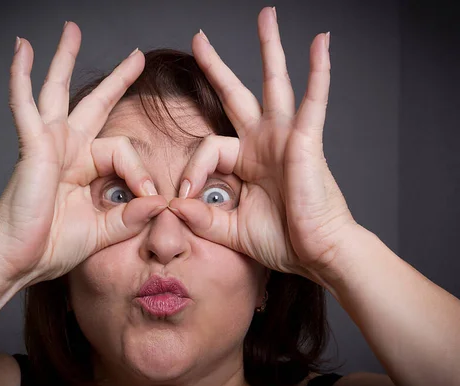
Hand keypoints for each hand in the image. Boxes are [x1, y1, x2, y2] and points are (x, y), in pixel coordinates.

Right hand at [0, 22, 165, 285]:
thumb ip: (130, 217)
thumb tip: (159, 203)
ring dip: (63, 60)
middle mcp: (66, 150)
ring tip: (71, 30)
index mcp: (83, 168)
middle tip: (135, 56)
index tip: (151, 197)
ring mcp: (47, 145)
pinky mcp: (32, 148)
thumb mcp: (103, 231)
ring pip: (57, 92)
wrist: (17, 262)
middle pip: (93, 104)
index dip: (141, 172)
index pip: (122, 151)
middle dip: (116, 80)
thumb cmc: (51, 247)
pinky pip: (25, 106)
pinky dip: (21, 78)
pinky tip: (22, 50)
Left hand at [169, 8, 357, 279]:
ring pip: (275, 84)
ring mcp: (286, 137)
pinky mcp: (307, 141)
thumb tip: (172, 207)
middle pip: (237, 94)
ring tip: (266, 16)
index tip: (182, 199)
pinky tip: (321, 43)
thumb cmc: (282, 241)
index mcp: (247, 161)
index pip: (207, 147)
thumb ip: (201, 217)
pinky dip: (319, 72)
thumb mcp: (230, 229)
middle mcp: (265, 142)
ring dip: (270, 50)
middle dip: (218, 67)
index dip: (190, 170)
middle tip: (201, 39)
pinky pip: (314, 100)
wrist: (318, 255)